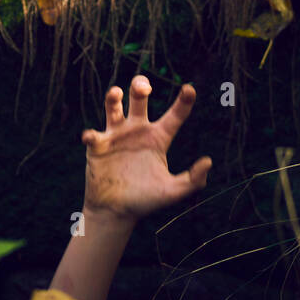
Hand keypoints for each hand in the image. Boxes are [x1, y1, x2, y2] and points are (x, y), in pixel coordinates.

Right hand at [80, 75, 211, 222]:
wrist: (116, 212)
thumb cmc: (146, 200)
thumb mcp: (173, 191)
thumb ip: (193, 180)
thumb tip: (208, 161)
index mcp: (158, 138)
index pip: (174, 116)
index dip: (183, 102)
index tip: (189, 89)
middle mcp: (137, 131)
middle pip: (139, 99)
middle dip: (140, 87)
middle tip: (143, 87)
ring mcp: (116, 136)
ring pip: (113, 107)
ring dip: (113, 97)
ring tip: (116, 93)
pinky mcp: (97, 146)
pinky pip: (93, 135)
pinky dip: (91, 134)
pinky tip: (91, 137)